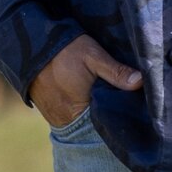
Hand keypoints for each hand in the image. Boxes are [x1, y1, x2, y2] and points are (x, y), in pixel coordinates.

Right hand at [27, 35, 142, 127]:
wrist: (30, 46)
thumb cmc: (65, 50)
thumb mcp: (93, 56)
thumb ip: (116, 71)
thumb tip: (141, 82)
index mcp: (81, 109)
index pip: (108, 122)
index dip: (121, 115)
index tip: (136, 109)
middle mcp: (68, 121)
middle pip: (96, 125)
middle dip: (110, 116)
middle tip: (126, 104)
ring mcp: (58, 120)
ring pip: (85, 124)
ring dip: (96, 115)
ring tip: (110, 101)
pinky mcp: (51, 115)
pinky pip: (73, 120)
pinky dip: (83, 113)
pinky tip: (92, 101)